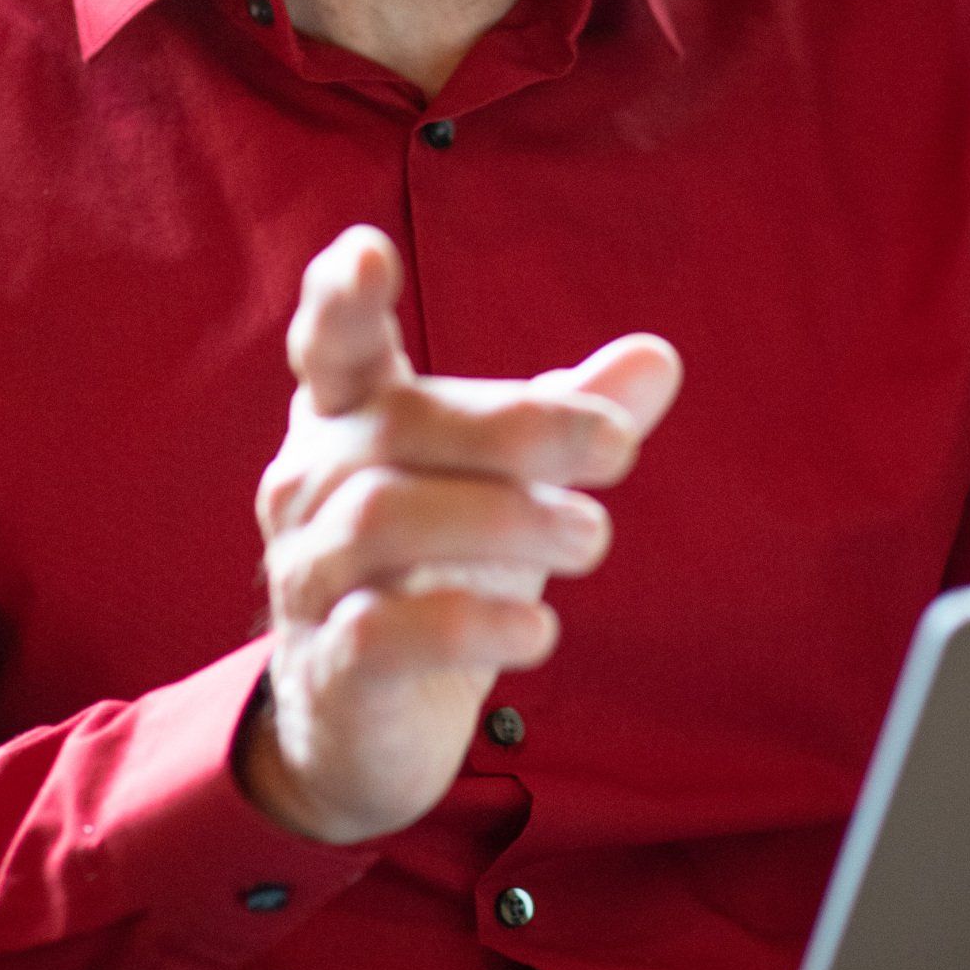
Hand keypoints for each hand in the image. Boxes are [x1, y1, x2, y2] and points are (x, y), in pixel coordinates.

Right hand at [239, 226, 681, 843]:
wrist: (361, 720)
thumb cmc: (437, 568)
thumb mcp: (506, 485)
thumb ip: (570, 417)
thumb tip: (660, 356)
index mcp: (347, 421)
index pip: (329, 347)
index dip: (340, 299)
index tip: (366, 249)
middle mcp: (309, 486)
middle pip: (399, 429)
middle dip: (516, 429)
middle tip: (619, 448)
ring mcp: (309, 577)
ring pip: (386, 521)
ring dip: (508, 519)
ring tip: (595, 534)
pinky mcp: (332, 667)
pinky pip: (386, 630)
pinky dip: (470, 624)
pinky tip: (540, 627)